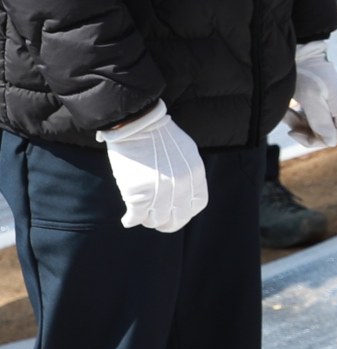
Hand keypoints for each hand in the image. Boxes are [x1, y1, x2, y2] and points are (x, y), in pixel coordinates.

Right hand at [97, 103, 207, 233]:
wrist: (136, 124)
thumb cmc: (158, 135)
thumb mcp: (185, 152)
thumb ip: (187, 173)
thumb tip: (182, 194)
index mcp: (195, 174)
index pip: (197, 205)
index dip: (186, 213)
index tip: (176, 214)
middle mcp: (181, 185)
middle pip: (178, 217)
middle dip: (168, 224)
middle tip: (158, 224)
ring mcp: (160, 190)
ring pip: (156, 219)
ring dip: (148, 221)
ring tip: (142, 216)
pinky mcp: (138, 192)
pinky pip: (136, 216)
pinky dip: (131, 220)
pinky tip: (128, 219)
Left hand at [287, 43, 336, 147]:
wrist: (293, 48)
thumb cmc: (302, 70)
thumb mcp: (309, 96)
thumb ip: (320, 120)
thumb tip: (330, 142)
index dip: (327, 139)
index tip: (304, 134)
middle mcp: (335, 102)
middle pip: (328, 130)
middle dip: (308, 132)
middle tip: (290, 128)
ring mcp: (325, 99)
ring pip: (315, 123)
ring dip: (299, 124)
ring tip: (285, 114)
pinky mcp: (313, 96)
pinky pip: (307, 114)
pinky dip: (295, 116)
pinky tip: (286, 109)